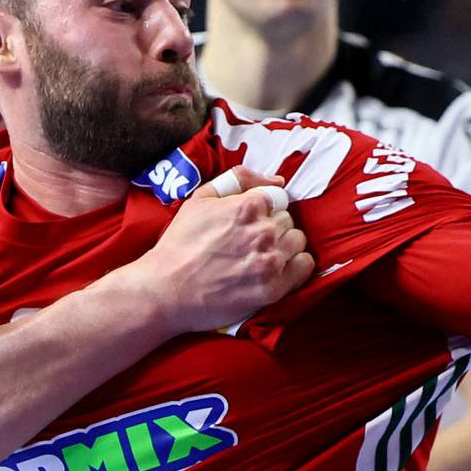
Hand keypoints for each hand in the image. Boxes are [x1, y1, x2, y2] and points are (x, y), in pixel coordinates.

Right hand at [102, 166, 314, 336]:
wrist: (166, 291)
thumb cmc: (179, 244)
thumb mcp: (200, 198)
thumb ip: (239, 179)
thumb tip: (277, 180)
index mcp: (248, 205)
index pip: (278, 198)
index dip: (264, 209)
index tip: (249, 222)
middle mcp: (264, 231)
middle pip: (288, 220)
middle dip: (272, 227)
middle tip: (249, 242)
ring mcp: (270, 260)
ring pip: (297, 241)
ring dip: (283, 246)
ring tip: (260, 257)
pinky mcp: (273, 288)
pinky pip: (304, 266)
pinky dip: (295, 266)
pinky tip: (274, 269)